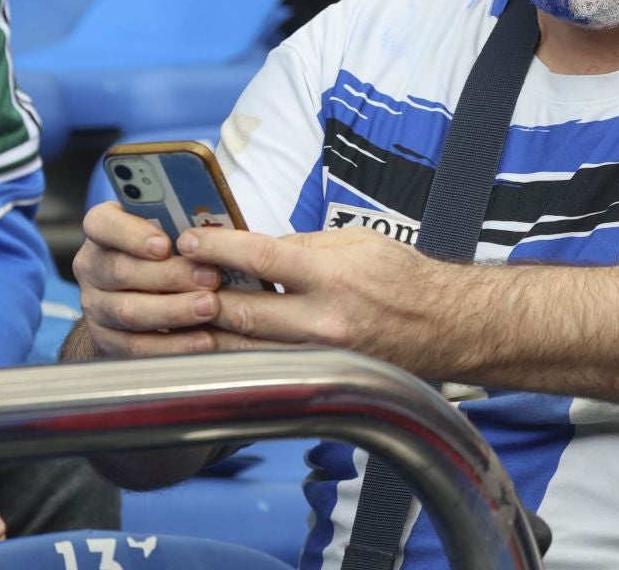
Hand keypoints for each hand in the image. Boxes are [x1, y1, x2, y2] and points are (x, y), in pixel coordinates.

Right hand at [72, 202, 224, 357]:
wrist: (143, 289)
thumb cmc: (165, 246)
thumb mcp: (167, 224)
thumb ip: (181, 222)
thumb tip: (213, 229)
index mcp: (103, 229)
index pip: (102, 225)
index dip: (131, 235)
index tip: (165, 245)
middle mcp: (92, 266)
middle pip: (121, 271)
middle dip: (170, 276)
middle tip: (210, 277)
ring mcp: (96, 305)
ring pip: (130, 311)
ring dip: (174, 311)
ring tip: (210, 306)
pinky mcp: (107, 339)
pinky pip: (139, 346)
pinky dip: (174, 344)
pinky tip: (203, 339)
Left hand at [178, 226, 444, 372]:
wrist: (447, 326)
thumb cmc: (403, 277)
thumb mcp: (354, 243)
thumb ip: (301, 247)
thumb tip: (253, 251)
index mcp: (332, 277)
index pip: (260, 260)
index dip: (217, 248)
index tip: (188, 240)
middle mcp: (324, 322)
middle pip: (243, 313)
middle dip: (200, 296)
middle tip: (171, 279)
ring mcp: (321, 357)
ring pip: (247, 350)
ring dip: (208, 334)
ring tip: (179, 316)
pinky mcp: (322, 378)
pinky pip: (269, 367)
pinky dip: (239, 356)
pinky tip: (215, 344)